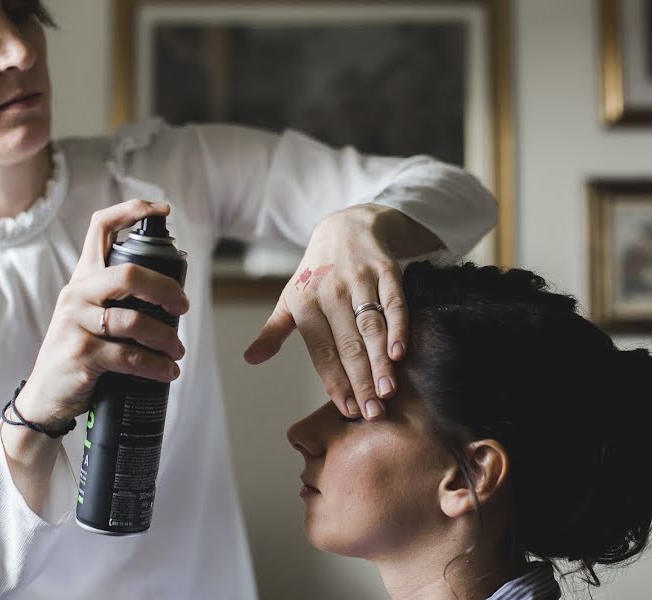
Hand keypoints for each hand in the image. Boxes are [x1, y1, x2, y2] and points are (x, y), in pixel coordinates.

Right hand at [14, 199, 189, 428]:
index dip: (132, 211)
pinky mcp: (81, 354)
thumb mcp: (92, 316)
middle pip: (129, 275)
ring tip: (177, 352)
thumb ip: (120, 299)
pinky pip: (130, 356)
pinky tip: (168, 372)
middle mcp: (77, 294)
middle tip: (183, 308)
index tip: (164, 210)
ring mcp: (76, 323)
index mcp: (84, 278)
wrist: (46, 396)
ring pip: (134, 321)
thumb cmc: (80, 352)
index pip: (101, 227)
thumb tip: (172, 294)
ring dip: (166, 338)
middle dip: (166, 290)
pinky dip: (156, 365)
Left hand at [244, 205, 410, 420]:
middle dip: (361, 381)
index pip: (321, 351)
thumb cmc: (316, 272)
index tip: (348, 410)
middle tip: (372, 413)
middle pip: (347, 345)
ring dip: (380, 361)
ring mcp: (359, 279)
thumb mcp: (290, 298)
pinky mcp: (385, 269)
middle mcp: (330, 290)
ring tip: (388, 392)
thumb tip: (250, 360)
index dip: (335, 382)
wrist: (346, 225)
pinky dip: (399, 327)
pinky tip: (402, 353)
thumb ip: (274, 331)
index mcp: (304, 302)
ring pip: (371, 327)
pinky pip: (394, 302)